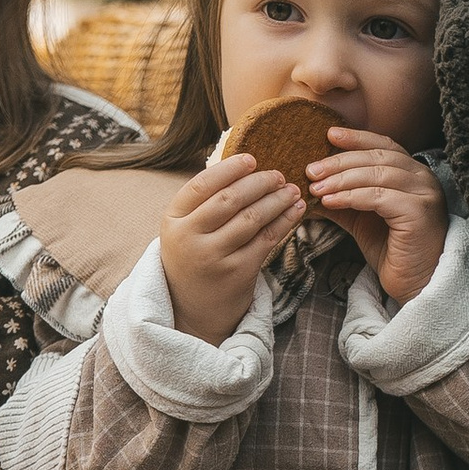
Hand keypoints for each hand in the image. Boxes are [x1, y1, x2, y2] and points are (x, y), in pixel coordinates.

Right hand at [159, 156, 303, 344]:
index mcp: (173, 220)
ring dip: (277, 200)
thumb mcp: (185, 229)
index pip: (201, 185)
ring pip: (253, 218)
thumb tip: (243, 165)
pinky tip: (295, 211)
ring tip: (292, 191)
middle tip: (279, 175)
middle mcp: (189, 238)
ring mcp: (214, 257)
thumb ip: (205, 202)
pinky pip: (267, 239)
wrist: (192, 309)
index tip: (252, 159)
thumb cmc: (193, 258)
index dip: (229, 169)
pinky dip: (285, 221)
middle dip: (260, 183)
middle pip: (230, 199)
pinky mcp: (237, 273)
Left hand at [306, 129, 448, 303]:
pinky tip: (330, 201)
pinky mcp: (418, 213)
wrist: (416, 283)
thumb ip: (341, 199)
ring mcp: (424, 194)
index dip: (356, 139)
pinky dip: (351, 196)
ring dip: (341, 179)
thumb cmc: (392, 249)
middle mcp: (423, 178)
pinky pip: (378, 197)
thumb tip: (309, 185)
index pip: (383, 146)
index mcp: (413, 173)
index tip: (328, 135)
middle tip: (311, 169)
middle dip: (340, 161)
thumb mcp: (361, 218)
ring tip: (315, 187)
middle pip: (377, 158)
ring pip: (377, 175)